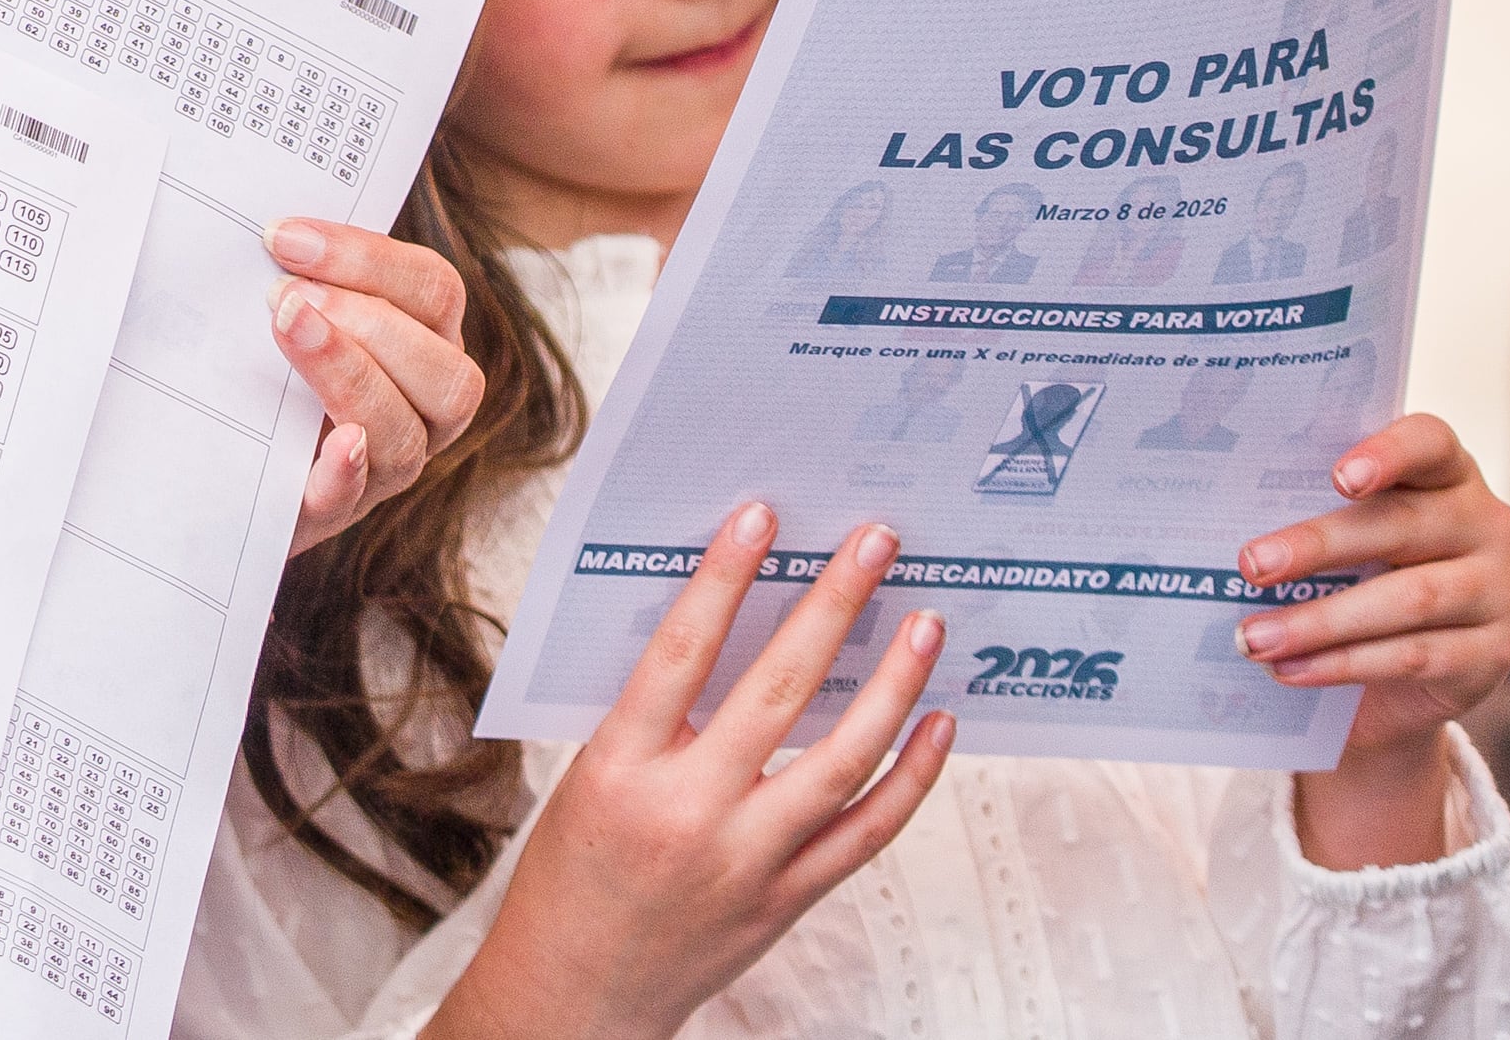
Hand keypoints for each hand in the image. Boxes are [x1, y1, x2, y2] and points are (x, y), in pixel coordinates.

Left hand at [268, 218, 483, 551]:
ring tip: (285, 330)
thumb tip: (267, 229)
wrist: (220, 464)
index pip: (434, 289)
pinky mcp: (326, 510)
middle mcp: (422, 408)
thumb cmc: (264, 368)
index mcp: (424, 343)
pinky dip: (343, 471)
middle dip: (368, 321)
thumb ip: (296, 276)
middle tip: (285, 295)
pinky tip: (330, 444)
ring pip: (406, 434)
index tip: (285, 236)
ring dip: (348, 375)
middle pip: (447, 371)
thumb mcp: (286, 314)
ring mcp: (381, 467)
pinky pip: (348, 499)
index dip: (366, 257)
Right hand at [426, 505, 952, 1039]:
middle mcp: (690, 811)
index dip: (724, 577)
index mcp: (621, 768)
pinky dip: (911, 776)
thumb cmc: (573, 877)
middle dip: (834, 605)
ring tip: (925, 624)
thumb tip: (726, 632)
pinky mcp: (788, 899)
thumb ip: (654, 719)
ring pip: (843, 758)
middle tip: (874, 545)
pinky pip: (868, 831)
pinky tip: (936, 725)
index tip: (762, 518)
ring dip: (892, 683)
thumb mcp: (590, 778)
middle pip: (778, 690)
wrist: (579, 992)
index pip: (681, 651)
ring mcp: (748, 860)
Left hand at [1245, 411, 1509, 866]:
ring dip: (1321, 621)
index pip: (1430, 442)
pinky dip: (1342, 664)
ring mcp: (1498, 591)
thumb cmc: (1355, 574)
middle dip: (1318, 546)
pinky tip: (1289, 669)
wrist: (1402, 676)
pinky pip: (1413, 656)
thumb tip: (1212, 515)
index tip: (1339, 477)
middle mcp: (1484, 523)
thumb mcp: (1340, 536)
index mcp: (1446, 473)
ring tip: (1252, 637)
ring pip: (1408, 600)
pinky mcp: (1492, 655)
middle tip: (1249, 565)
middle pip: (1402, 525)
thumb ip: (1305, 510)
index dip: (1389, 453)